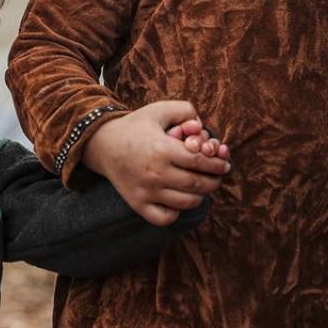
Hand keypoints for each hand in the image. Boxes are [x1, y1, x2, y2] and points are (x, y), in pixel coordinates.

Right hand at [81, 101, 230, 226]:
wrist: (103, 145)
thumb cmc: (136, 127)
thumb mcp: (159, 110)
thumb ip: (185, 110)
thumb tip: (203, 127)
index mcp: (162, 149)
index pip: (200, 162)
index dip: (217, 164)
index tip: (224, 164)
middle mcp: (155, 173)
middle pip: (197, 184)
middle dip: (214, 181)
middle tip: (217, 177)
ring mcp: (146, 191)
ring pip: (186, 202)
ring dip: (200, 196)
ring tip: (201, 187)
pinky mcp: (137, 204)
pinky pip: (165, 218)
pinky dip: (176, 212)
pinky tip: (178, 200)